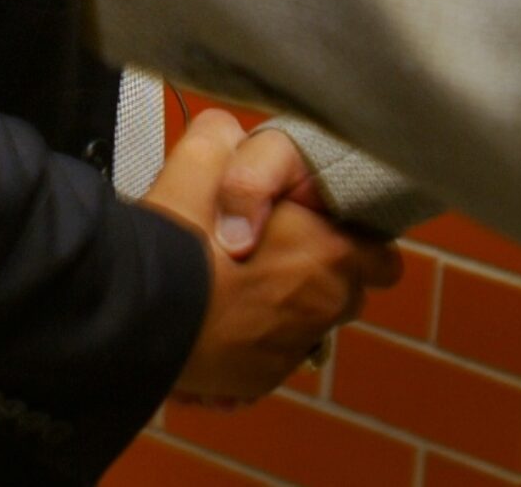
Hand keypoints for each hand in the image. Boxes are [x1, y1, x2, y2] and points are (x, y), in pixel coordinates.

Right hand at [143, 110, 399, 404]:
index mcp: (330, 255)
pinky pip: (268, 354)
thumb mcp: (201, 155)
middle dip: (317, 274)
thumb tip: (233, 138)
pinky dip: (252, 339)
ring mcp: (290, 353)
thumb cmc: (178, 237)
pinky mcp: (256, 382)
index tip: (322, 229)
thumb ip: (230, 137)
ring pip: (306, 325)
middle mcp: (322, 309)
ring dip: (284, 307)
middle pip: (344, 292)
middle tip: (271, 250)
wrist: (137, 317)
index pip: (383, 258)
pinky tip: (217, 316)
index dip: (355, 240)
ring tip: (237, 284)